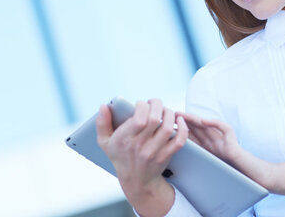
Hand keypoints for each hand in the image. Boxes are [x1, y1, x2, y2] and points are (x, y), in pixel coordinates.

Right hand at [96, 99, 187, 216]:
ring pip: (167, 127)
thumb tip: (103, 106)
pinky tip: (179, 120)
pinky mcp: (166, 155)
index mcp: (124, 140)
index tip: (140, 104)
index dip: (142, 106)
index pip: (139, 119)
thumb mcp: (105, 142)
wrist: (137, 181)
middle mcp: (140, 146)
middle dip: (157, 105)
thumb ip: (102, 123)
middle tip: (155, 103)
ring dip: (169, 113)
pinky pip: (179, 140)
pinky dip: (182, 128)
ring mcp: (154, 152)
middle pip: (154, 119)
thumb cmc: (120, 157)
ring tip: (164, 110)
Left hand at [176, 112, 284, 199]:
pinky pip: (225, 129)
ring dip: (195, 119)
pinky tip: (205, 121)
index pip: (193, 137)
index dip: (181, 131)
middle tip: (170, 114)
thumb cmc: (237, 177)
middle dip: (184, 121)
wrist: (258, 180)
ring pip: (208, 126)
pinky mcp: (234, 144)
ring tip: (182, 114)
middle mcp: (217, 144)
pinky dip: (215, 124)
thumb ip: (202, 165)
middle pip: (198, 128)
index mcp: (210, 150)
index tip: (166, 127)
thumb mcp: (214, 170)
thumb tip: (177, 168)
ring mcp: (225, 142)